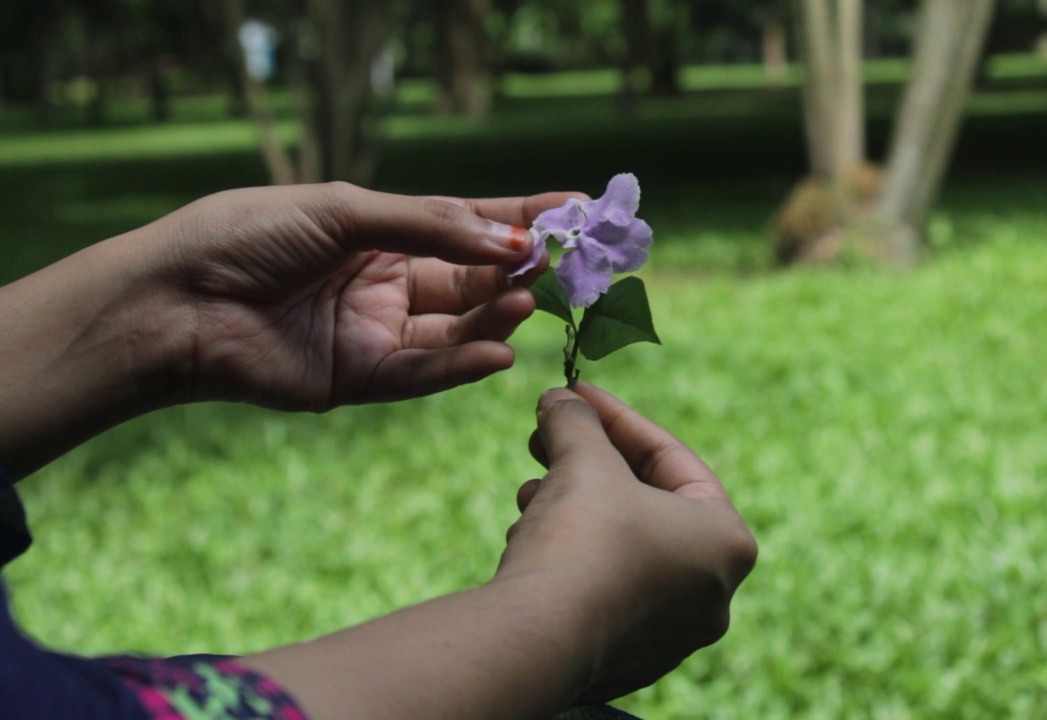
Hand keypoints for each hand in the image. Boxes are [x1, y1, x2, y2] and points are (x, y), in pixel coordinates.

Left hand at [161, 182, 577, 409]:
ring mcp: (375, 332)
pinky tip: (499, 351)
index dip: (520, 219)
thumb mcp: (344, 212)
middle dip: (515, 269)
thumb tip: (510, 242)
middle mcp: (385, 283)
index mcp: (380, 232)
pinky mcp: (358, 379)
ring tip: (526, 300)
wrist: (175, 301)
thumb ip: (428, 226)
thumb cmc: (247, 236)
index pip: (465, 224)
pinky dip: (462, 364)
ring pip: (453, 326)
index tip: (577, 212)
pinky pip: (423, 373)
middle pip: (469, 276)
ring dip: (494, 314)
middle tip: (558, 263)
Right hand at [498, 382, 757, 702]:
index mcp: (727, 542)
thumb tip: (560, 398)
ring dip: (573, 510)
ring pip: (621, 549)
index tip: (576, 394)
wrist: (537, 640)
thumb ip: (578, 421)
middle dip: (590, 467)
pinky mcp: (626, 661)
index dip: (617, 418)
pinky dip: (571, 559)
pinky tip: (530, 540)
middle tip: (547, 440)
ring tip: (530, 493)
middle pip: (646, 505)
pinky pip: (602, 591)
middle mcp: (712, 595)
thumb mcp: (583, 460)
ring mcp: (672, 636)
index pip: (672, 459)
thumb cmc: (583, 540)